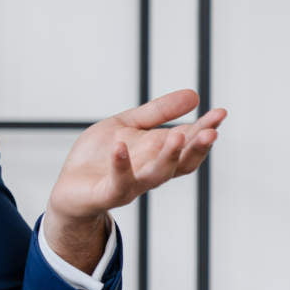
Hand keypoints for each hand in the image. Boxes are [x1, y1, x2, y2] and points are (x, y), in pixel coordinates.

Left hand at [44, 89, 226, 271]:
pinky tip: (120, 146)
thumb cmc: (98, 157)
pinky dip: (121, 165)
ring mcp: (131, 184)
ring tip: (179, 137)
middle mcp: (150, 171)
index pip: (188, 141)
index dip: (205, 128)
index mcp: (157, 153)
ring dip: (169, 157)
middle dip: (198, 148)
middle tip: (212, 132)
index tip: (220, 113)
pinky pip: (118, 182)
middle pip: (181, 162)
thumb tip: (195, 95)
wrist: (68, 190)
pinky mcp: (107, 193)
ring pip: (157, 174)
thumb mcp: (127, 125)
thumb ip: (157, 113)